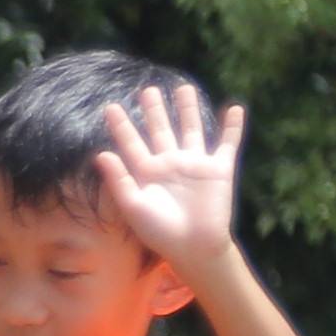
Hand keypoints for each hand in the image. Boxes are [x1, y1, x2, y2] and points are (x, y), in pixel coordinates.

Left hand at [91, 77, 247, 274]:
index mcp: (147, 173)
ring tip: (183, 88)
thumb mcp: (133, 206)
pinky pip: (228, 143)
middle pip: (161, 130)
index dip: (121, 126)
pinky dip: (233, 127)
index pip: (131, 144)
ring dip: (188, 109)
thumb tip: (101, 154)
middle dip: (155, 111)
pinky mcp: (219, 169)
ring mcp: (195, 165)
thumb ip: (119, 179)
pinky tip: (235, 108)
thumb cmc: (160, 232)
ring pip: (191, 129)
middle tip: (148, 90)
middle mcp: (170, 165)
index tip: (110, 106)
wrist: (194, 247)